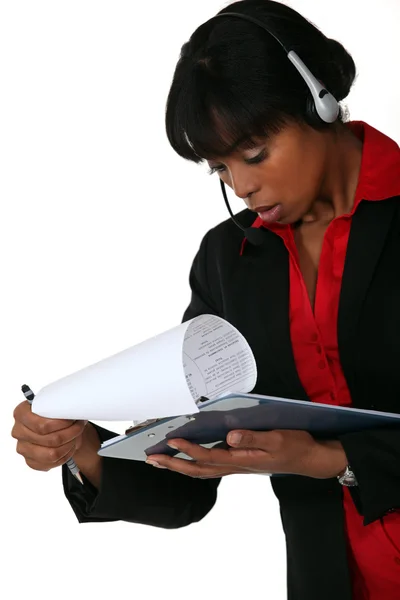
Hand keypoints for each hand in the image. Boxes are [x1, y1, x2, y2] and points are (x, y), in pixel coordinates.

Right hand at [11, 400, 87, 472]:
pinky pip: (51, 463)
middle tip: (79, 427)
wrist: (52, 426)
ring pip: (52, 454)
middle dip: (71, 434)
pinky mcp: (30, 461)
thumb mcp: (56, 404)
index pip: (43, 425)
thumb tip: (75, 412)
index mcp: (21, 413)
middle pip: (50, 439)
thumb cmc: (53, 413)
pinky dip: (65, 455)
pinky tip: (69, 446)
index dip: (62, 424)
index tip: (74, 420)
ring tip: (76, 437)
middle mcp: (18, 431)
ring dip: (69, 445)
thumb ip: (60, 406)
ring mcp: (23, 448)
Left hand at [146, 429, 347, 479]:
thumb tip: (229, 436)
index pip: (208, 456)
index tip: (171, 441)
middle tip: (151, 459)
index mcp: (241, 459)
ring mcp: (236, 466)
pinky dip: (193, 465)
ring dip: (179, 467)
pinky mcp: (239, 463)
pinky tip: (187, 459)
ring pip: (201, 470)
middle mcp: (234, 466)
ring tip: (161, 461)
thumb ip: (253, 438)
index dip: (188, 450)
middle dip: (173, 465)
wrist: (308, 459)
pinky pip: (210, 467)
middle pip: (197, 469)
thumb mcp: (277, 439)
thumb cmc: (294, 446)